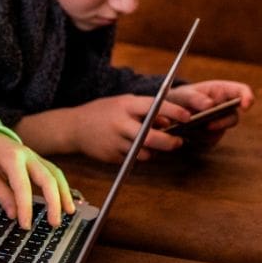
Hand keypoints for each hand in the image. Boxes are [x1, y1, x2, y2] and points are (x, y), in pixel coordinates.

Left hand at [0, 133, 75, 228]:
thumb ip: (0, 193)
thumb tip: (13, 214)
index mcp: (11, 158)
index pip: (22, 186)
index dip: (26, 207)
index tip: (26, 225)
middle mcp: (28, 156)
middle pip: (47, 178)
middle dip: (53, 201)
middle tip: (53, 222)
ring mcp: (36, 157)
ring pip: (56, 175)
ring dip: (64, 194)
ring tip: (68, 212)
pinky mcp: (40, 161)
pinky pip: (55, 173)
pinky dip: (63, 187)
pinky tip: (66, 201)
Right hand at [68, 95, 192, 162]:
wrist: (74, 127)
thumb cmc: (102, 112)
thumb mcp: (122, 103)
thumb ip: (144, 110)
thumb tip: (167, 120)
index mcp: (124, 106)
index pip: (154, 107)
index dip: (173, 111)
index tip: (188, 116)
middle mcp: (120, 123)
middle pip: (151, 137)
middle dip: (168, 142)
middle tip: (178, 142)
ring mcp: (115, 141)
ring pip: (144, 152)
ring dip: (153, 150)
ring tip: (152, 144)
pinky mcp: (111, 156)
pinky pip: (133, 159)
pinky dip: (138, 155)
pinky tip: (132, 148)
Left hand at [165, 80, 254, 146]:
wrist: (172, 110)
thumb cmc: (183, 97)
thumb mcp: (185, 94)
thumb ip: (195, 98)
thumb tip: (210, 105)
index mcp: (223, 91)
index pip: (242, 91)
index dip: (247, 98)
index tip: (245, 107)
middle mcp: (226, 108)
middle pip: (233, 117)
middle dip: (222, 123)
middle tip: (208, 125)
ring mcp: (221, 123)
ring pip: (220, 131)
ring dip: (205, 131)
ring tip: (189, 128)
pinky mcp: (213, 136)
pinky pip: (210, 140)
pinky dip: (198, 138)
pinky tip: (187, 133)